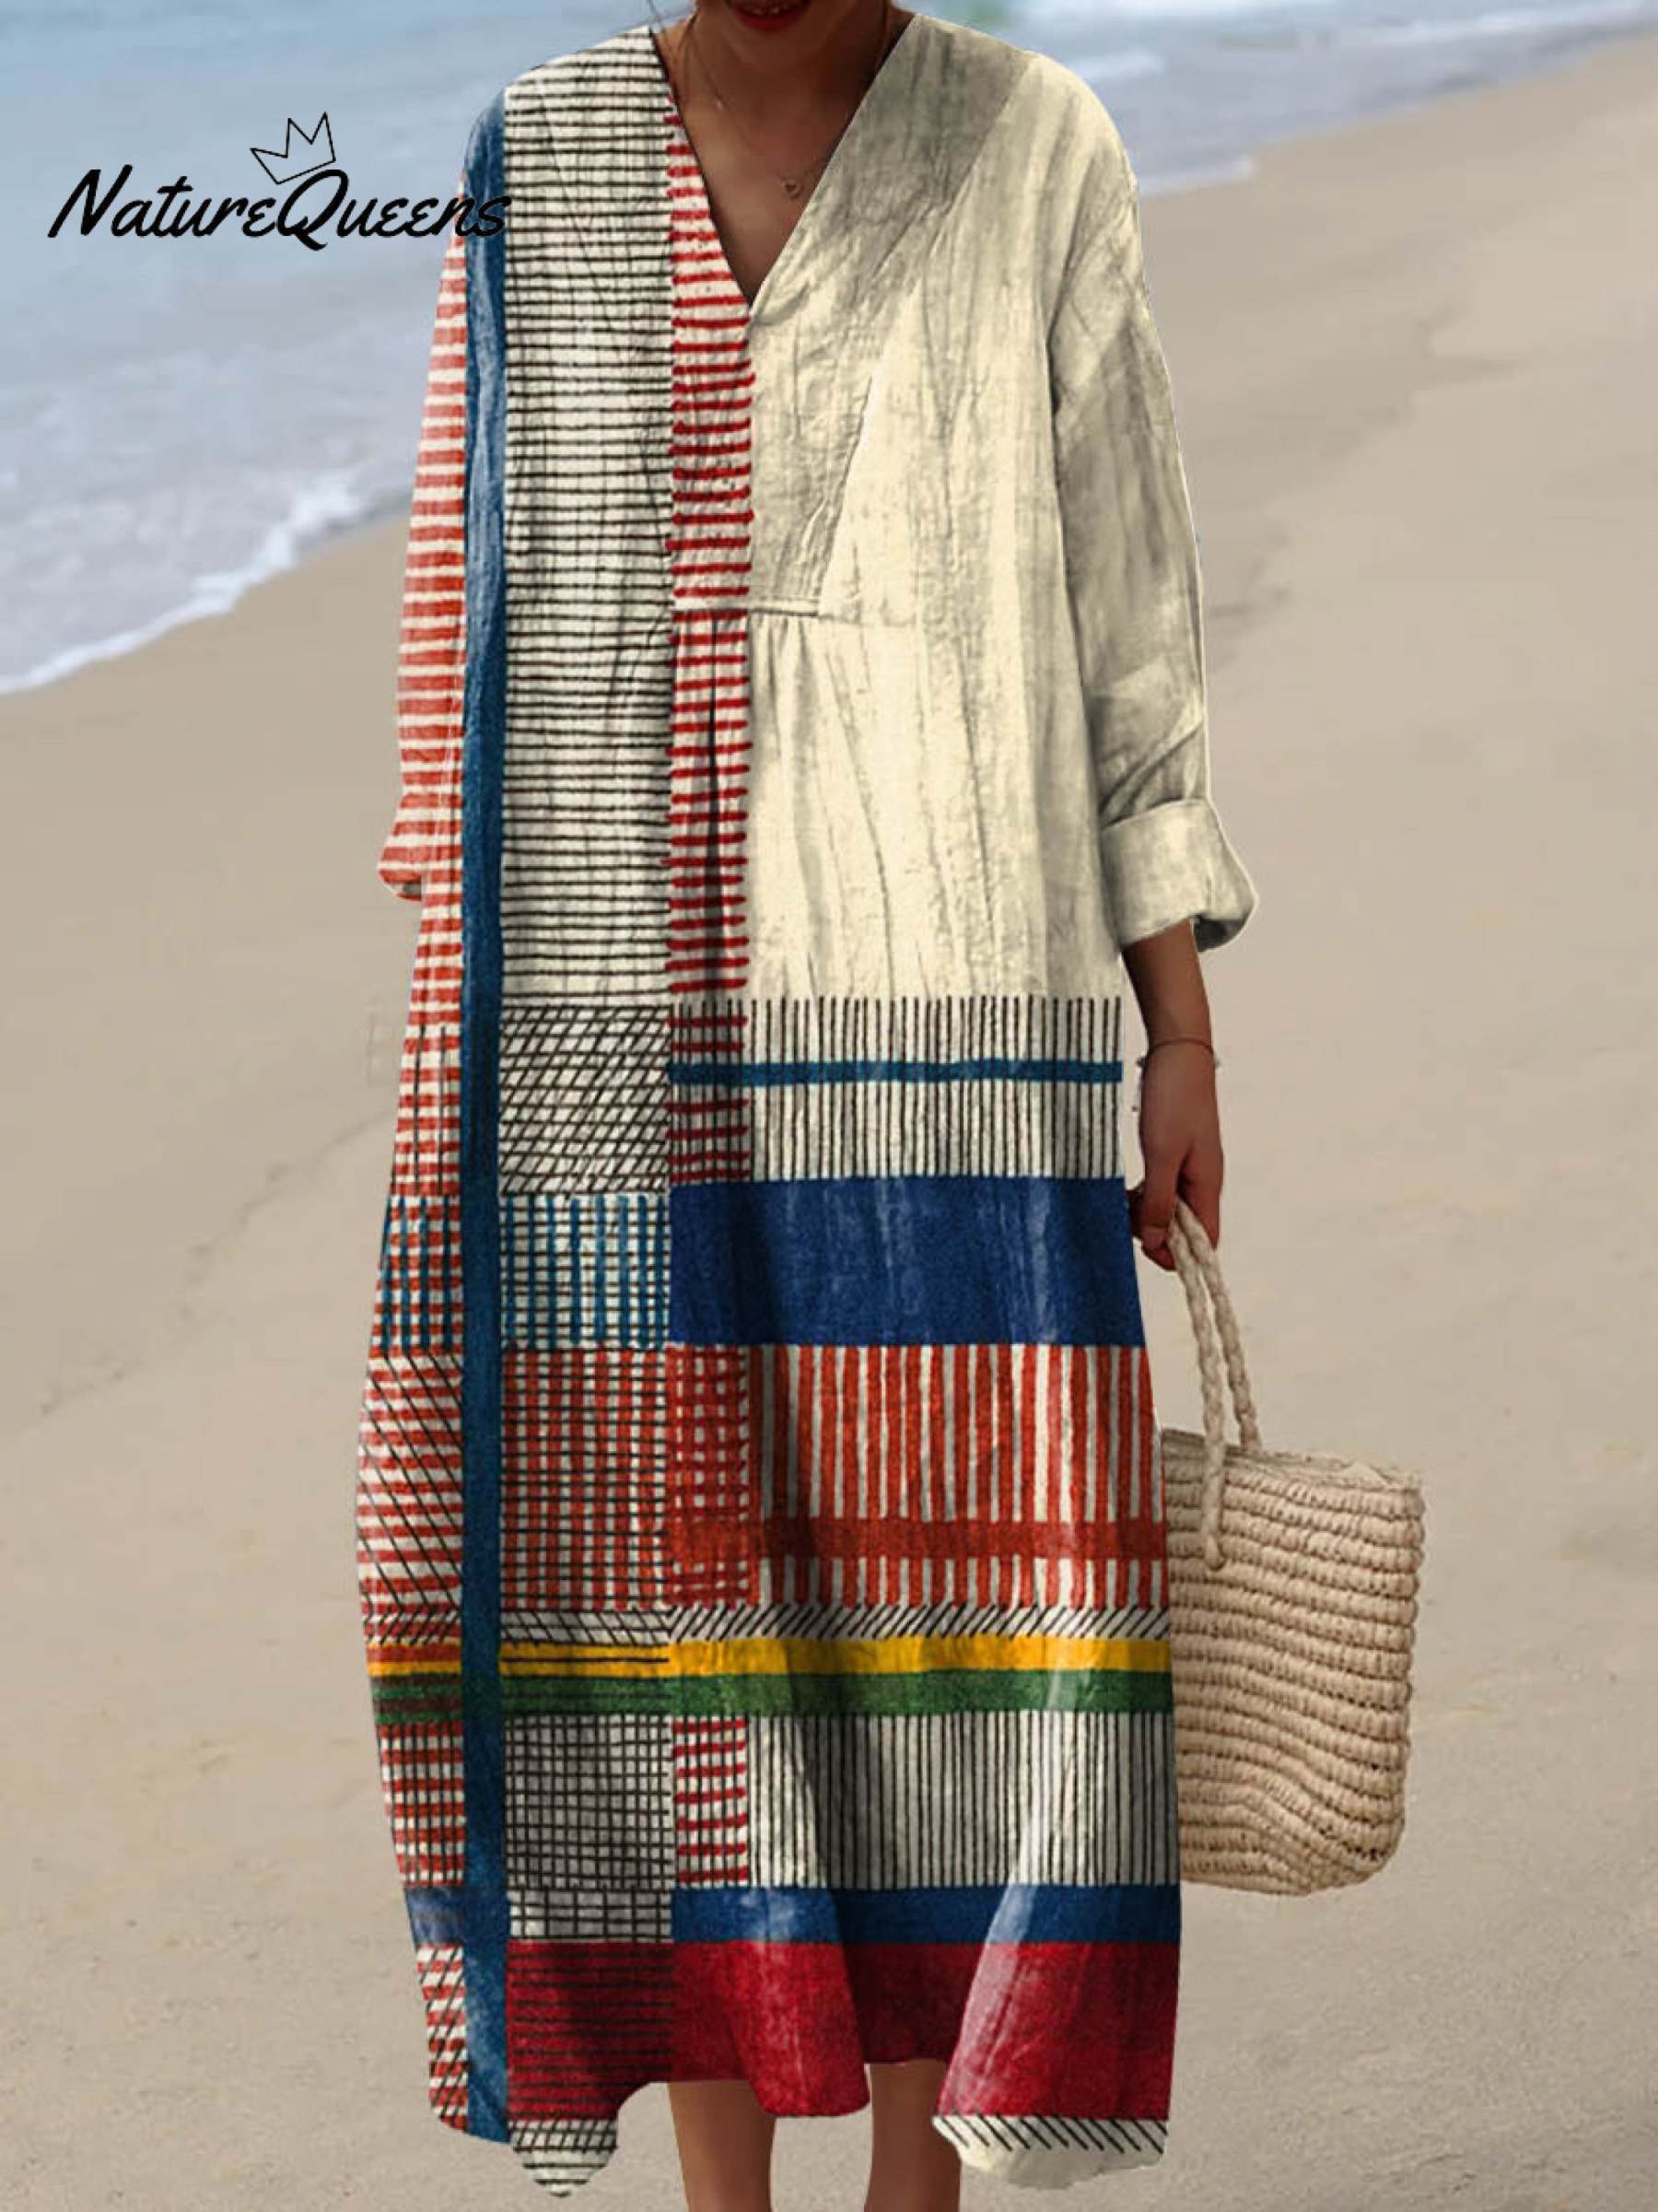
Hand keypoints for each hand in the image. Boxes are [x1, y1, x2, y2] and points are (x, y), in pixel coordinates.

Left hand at [1128, 1040, 1222, 1270]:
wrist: (1177, 1050)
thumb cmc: (1174, 1098)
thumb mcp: (1161, 1154)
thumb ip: (1158, 1200)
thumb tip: (1155, 1242)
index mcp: (1207, 1184)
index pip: (1205, 1240)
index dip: (1180, 1256)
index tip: (1146, 1253)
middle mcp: (1202, 1180)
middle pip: (1185, 1228)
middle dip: (1155, 1232)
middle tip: (1124, 1219)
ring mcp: (1189, 1166)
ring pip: (1170, 1207)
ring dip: (1146, 1213)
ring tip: (1121, 1203)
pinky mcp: (1175, 1152)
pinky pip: (1161, 1186)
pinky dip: (1144, 1194)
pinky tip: (1126, 1190)